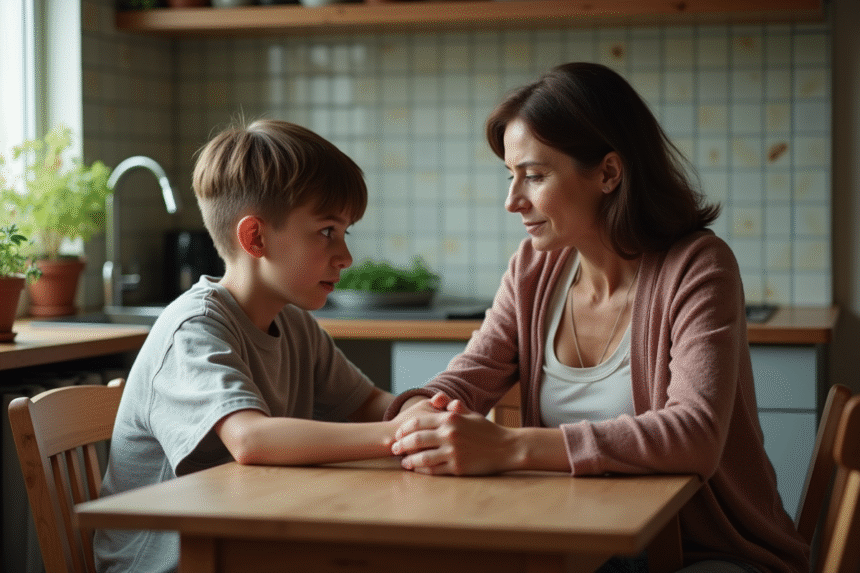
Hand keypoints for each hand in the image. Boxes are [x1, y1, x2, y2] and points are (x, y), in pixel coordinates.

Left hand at [391, 397, 518, 475]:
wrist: (506, 448)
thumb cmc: (486, 430)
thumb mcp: (470, 414)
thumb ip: (452, 407)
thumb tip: (438, 398)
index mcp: (450, 419)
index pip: (419, 422)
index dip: (405, 429)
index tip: (398, 433)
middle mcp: (450, 434)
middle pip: (416, 440)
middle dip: (401, 444)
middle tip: (394, 448)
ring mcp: (453, 452)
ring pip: (422, 457)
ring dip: (409, 460)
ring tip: (403, 462)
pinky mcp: (457, 467)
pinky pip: (434, 470)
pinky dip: (422, 471)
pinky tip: (417, 470)